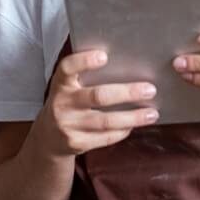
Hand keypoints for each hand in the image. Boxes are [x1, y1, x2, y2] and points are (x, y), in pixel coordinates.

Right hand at [30, 49, 159, 157]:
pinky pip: (105, 137)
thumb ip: (86, 77)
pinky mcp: (76, 143)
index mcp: (60, 84)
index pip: (67, 68)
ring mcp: (68, 125)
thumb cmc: (67, 104)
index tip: (104, 56)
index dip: (84, 61)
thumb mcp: (68, 87)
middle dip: (127, 93)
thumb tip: (127, 66)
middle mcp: (62, 104)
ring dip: (132, 117)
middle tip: (150, 89)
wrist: (47, 138)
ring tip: (152, 113)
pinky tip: (134, 125)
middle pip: (97, 96)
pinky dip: (123, 131)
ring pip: (106, 121)